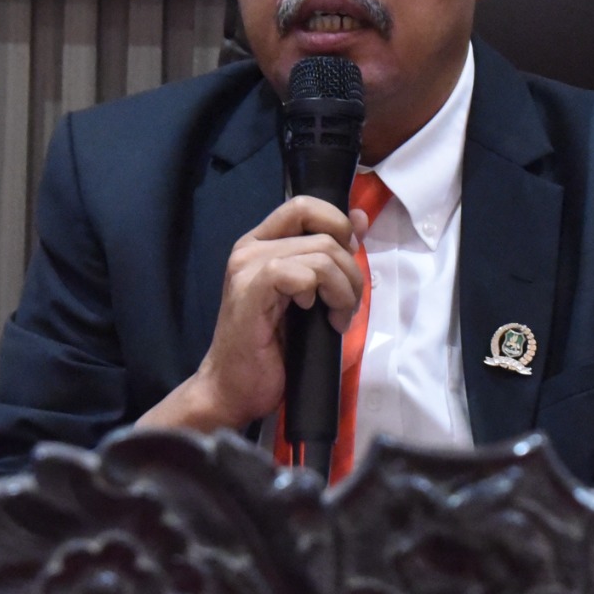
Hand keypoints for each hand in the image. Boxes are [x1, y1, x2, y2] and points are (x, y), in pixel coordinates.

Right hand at [139, 195, 367, 433]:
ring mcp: (247, 268)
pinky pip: (299, 274)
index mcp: (262, 243)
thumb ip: (331, 254)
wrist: (234, 388)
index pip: (306, 205)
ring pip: (320, 256)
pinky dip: (319, 295)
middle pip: (323, 232)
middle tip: (346, 307)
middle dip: (350, 271)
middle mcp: (250, 248)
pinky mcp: (249, 291)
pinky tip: (313, 317)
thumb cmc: (273, 348)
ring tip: (335, 320)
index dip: (338, 225)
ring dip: (342, 291)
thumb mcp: (313, 295)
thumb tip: (359, 218)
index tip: (348, 261)